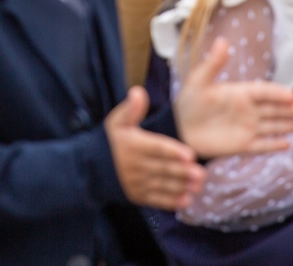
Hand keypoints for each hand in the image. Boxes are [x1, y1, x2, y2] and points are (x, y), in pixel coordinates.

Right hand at [105, 86, 204, 209]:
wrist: (91, 169)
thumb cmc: (111, 141)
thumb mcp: (116, 122)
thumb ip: (131, 108)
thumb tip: (138, 91)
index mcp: (134, 145)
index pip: (156, 148)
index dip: (173, 152)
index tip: (190, 155)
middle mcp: (135, 165)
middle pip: (163, 168)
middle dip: (183, 172)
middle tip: (201, 174)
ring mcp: (137, 183)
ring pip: (162, 185)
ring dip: (181, 187)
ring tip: (198, 186)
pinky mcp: (138, 196)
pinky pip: (156, 200)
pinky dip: (171, 201)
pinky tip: (186, 201)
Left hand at [174, 36, 292, 157]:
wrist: (179, 129)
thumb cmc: (188, 103)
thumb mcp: (199, 81)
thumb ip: (213, 63)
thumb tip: (222, 40)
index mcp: (240, 93)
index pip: (265, 92)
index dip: (278, 93)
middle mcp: (248, 110)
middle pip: (274, 109)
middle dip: (291, 110)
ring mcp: (247, 127)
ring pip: (273, 125)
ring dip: (290, 125)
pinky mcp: (242, 145)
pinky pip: (262, 144)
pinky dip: (274, 144)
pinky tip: (289, 143)